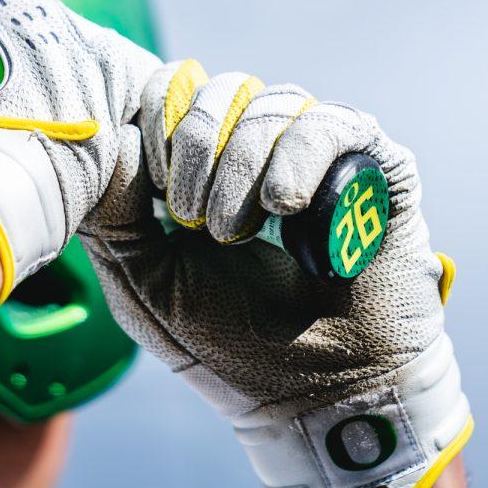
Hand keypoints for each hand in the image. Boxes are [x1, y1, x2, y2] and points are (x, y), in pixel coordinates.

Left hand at [81, 61, 470, 487]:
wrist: (310, 398)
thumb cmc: (224, 342)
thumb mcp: (142, 280)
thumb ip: (112, 212)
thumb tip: (113, 139)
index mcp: (207, 166)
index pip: (174, 91)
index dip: (155, 121)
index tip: (154, 190)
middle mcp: (263, 149)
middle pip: (218, 89)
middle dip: (193, 149)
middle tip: (193, 223)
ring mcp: (319, 156)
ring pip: (269, 104)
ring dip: (240, 170)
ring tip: (234, 236)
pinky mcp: (374, 170)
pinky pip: (330, 124)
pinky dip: (296, 159)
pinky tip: (283, 206)